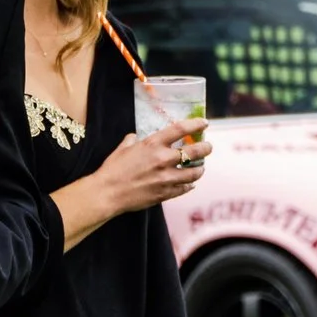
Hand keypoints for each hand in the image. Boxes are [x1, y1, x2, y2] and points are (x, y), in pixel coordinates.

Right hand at [96, 120, 212, 215]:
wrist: (108, 193)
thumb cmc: (113, 169)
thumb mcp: (123, 149)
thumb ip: (132, 141)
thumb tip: (135, 138)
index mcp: (153, 144)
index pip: (180, 129)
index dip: (195, 124)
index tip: (204, 123)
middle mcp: (163, 159)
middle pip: (194, 152)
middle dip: (206, 148)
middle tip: (208, 147)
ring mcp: (166, 178)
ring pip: (194, 173)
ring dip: (199, 169)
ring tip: (200, 168)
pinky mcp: (166, 193)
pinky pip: (184, 188)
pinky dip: (188, 185)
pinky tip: (189, 183)